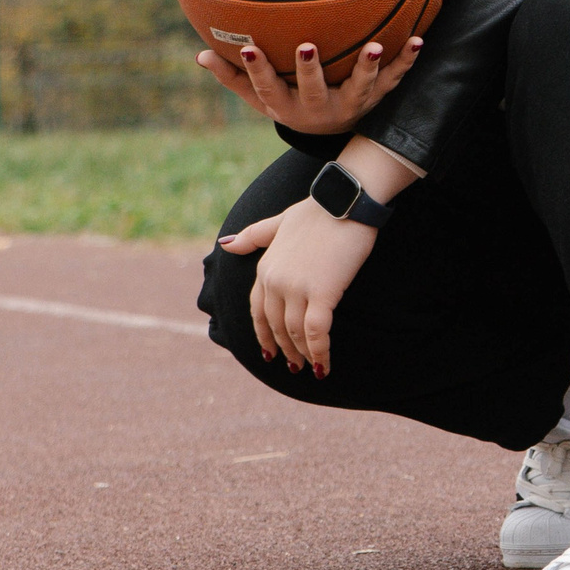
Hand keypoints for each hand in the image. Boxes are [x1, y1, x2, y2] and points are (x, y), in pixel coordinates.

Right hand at [196, 35, 421, 133]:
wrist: (335, 131)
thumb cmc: (290, 102)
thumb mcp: (261, 98)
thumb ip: (232, 78)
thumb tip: (199, 55)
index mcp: (288, 107)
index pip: (269, 89)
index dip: (258, 71)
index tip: (249, 46)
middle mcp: (319, 110)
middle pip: (313, 91)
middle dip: (309, 70)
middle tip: (307, 46)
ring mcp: (351, 104)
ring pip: (360, 88)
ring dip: (368, 67)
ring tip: (375, 45)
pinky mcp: (377, 97)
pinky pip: (395, 79)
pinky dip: (407, 60)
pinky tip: (418, 39)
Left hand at [216, 196, 375, 376]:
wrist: (345, 201)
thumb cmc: (318, 211)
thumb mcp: (278, 222)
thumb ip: (253, 236)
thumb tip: (224, 244)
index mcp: (265, 267)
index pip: (258, 311)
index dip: (264, 335)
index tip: (271, 352)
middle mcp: (276, 281)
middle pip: (277, 326)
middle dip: (285, 349)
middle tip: (295, 366)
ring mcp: (297, 288)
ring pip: (295, 332)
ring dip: (303, 354)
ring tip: (313, 368)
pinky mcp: (322, 293)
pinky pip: (316, 332)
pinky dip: (319, 351)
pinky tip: (324, 364)